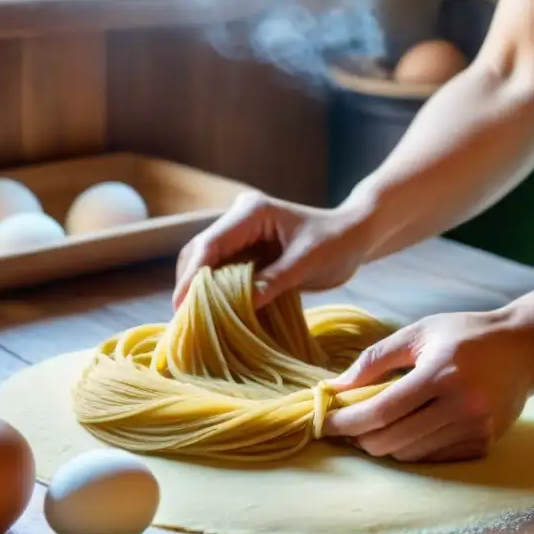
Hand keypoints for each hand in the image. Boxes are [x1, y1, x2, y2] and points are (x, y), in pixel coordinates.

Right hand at [173, 191, 372, 309]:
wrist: (353, 235)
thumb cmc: (337, 242)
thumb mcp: (308, 262)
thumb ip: (275, 280)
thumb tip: (242, 305)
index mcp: (252, 212)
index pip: (210, 244)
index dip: (193, 276)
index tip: (180, 305)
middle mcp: (239, 219)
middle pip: (199, 252)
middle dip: (188, 285)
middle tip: (181, 321)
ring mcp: (240, 235)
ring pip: (204, 262)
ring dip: (196, 290)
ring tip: (190, 321)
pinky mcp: (245, 251)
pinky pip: (220, 272)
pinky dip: (213, 292)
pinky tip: (209, 314)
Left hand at [323, 310, 533, 462]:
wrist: (525, 348)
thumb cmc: (465, 334)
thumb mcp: (418, 333)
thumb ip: (374, 359)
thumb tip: (335, 387)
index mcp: (440, 374)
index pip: (381, 410)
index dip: (346, 421)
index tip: (324, 422)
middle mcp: (460, 406)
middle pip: (392, 440)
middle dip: (360, 438)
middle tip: (346, 426)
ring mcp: (475, 429)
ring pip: (410, 454)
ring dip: (385, 445)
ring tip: (374, 427)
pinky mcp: (484, 443)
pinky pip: (434, 459)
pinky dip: (412, 449)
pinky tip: (406, 431)